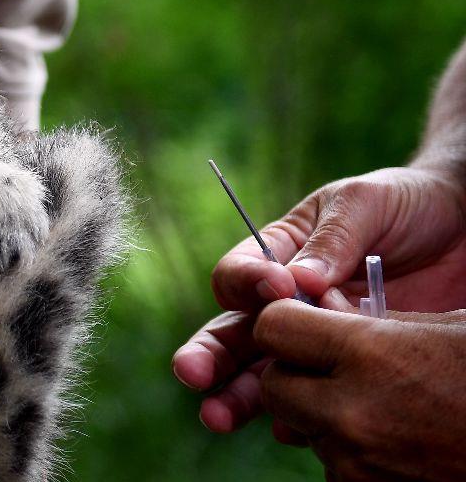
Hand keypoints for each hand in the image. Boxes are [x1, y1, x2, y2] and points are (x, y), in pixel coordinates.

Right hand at [172, 166, 465, 431]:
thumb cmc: (406, 205)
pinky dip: (299, 418)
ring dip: (237, 395)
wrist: (465, 232)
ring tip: (218, 415)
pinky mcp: (347, 371)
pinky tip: (294, 429)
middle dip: (209, 353)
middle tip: (193, 371)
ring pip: (262, 373)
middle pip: (234, 331)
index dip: (248, 281)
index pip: (241, 273)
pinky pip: (314, 399)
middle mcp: (285, 303)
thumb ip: (332, 238)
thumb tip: (297, 280)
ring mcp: (315, 342)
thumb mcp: (365, 204)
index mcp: (279, 255)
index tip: (276, 286)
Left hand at [255, 300, 465, 481]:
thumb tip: (320, 304)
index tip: (305, 317)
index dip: (284, 318)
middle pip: (274, 385)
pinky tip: (390, 433)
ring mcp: (360, 462)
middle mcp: (353, 411)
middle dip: (293, 370)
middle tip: (330, 362)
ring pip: (302, 429)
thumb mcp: (441, 323)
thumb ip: (369, 315)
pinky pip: (332, 465)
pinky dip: (348, 450)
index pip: (273, 327)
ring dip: (321, 413)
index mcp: (369, 353)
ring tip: (376, 399)